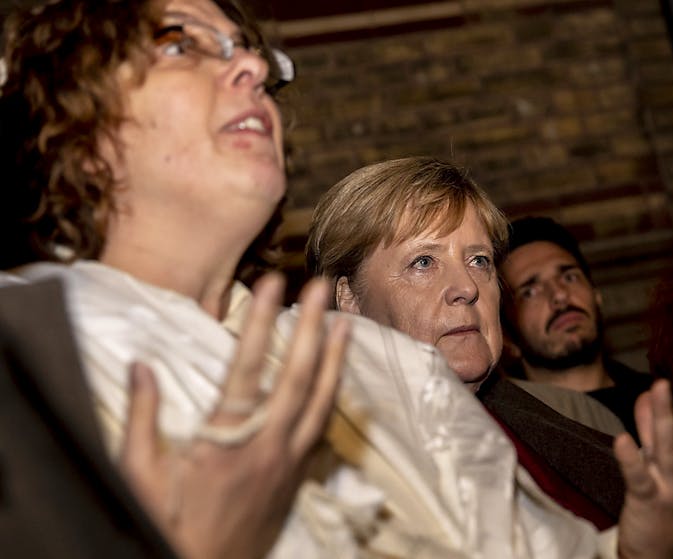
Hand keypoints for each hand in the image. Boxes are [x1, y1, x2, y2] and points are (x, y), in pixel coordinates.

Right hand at [118, 274, 348, 558]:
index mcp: (225, 441)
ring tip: (344, 320)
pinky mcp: (297, 476)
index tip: (272, 283)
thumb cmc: (167, 525)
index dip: (261, 322)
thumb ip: (144, 419)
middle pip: (296, 375)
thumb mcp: (139, 476)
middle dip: (309, 325)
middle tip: (320, 285)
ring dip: (334, 357)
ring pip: (320, 400)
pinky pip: (321, 427)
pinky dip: (331, 395)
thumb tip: (141, 366)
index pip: (247, 367)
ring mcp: (288, 461)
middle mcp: (266, 446)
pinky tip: (337, 374)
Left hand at [614, 339, 672, 558]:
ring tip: (660, 384)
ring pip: (668, 445)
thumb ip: (654, 425)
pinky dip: (630, 459)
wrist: (658, 549)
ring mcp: (672, 481)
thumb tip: (649, 391)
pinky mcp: (648, 499)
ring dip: (665, 415)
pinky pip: (639, 477)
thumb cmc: (662, 497)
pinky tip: (620, 440)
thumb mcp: (661, 456)